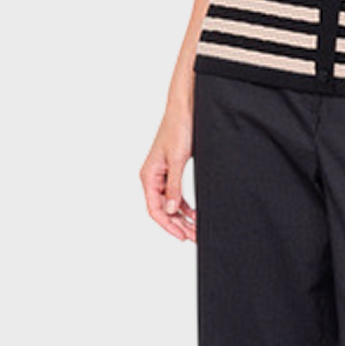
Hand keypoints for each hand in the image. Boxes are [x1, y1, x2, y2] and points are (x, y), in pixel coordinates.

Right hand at [142, 107, 196, 241]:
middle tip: (193, 236)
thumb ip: (173, 186)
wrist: (184, 109)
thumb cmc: (178, 128)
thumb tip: (170, 209)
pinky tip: (194, 214)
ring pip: (169, 204)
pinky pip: (174, 194)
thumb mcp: (177, 160)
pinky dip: (184, 206)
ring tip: (195, 229)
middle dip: (177, 224)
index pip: (154, 209)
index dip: (168, 225)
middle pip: (162, 210)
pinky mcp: (171, 171)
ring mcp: (161, 175)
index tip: (181, 236)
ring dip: (182, 217)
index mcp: (149, 176)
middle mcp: (152, 177)